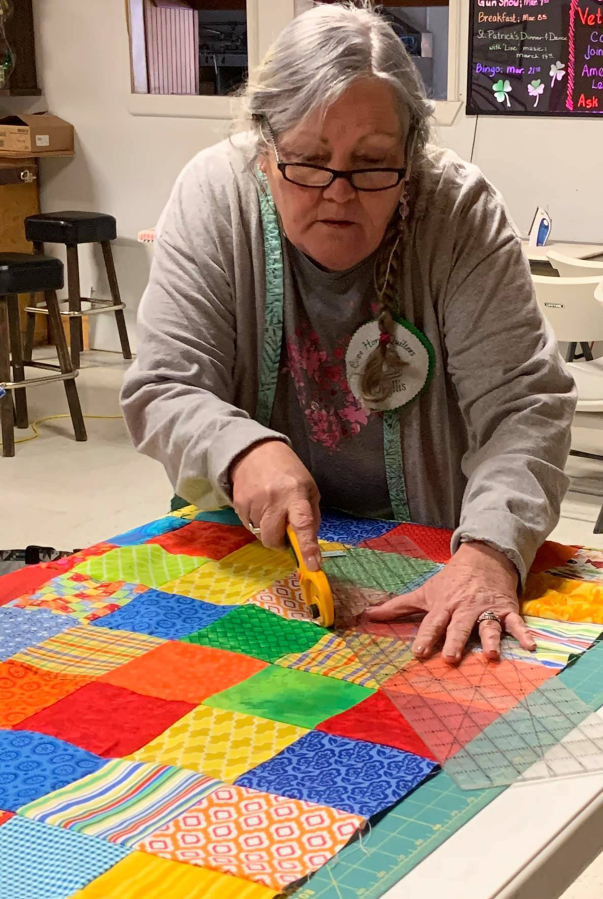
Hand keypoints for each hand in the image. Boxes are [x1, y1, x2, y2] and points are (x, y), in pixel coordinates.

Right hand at [230, 440, 321, 570]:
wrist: (253, 452)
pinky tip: (260, 505)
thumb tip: (309, 542)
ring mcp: (253, 503)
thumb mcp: (308, 487)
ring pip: (260, 534)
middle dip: (280, 543)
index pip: (303, 523)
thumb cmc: (287, 471)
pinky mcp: (238, 505)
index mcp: (295, 494)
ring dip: (268, 530)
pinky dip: (256, 522)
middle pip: (273, 538)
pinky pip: (249, 526)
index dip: (308, 547)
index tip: (313, 565)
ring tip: (271, 510)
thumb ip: (311, 515)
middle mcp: (273, 499)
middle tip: (284, 533)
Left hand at [365, 542, 534, 664]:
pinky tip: (530, 646)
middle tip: (451, 657)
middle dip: (455, 640)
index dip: (426, 636)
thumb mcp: (424, 591)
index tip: (419, 652)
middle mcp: (465, 609)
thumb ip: (397, 607)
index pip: (433, 623)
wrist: (484, 557)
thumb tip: (368, 615)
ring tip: (490, 655)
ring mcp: (486, 610)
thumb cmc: (450, 580)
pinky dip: (524, 634)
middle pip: (459, 626)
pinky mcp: (506, 610)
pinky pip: (515, 624)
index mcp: (444, 605)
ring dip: (489, 640)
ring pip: (487, 627)